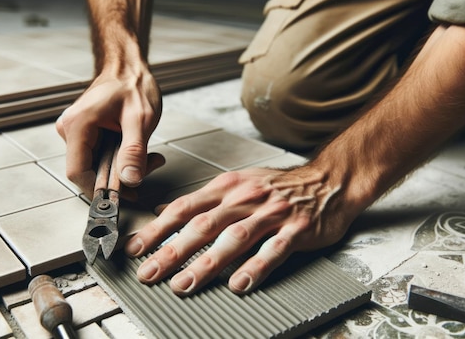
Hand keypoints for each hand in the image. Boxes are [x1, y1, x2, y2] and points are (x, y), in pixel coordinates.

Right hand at [56, 70, 164, 196]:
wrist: (129, 68)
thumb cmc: (133, 85)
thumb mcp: (140, 119)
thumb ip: (134, 151)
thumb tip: (130, 181)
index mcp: (78, 125)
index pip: (78, 172)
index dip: (100, 189)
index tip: (125, 196)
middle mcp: (71, 130)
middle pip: (89, 171)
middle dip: (121, 177)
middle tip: (150, 166)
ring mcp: (77, 133)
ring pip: (97, 167)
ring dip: (125, 168)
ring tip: (150, 157)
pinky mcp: (86, 135)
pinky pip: (101, 158)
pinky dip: (122, 160)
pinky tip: (140, 151)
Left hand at [124, 165, 359, 295]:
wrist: (328, 180)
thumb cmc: (279, 186)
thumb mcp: (236, 184)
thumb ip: (201, 200)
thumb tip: (163, 209)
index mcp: (227, 188)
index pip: (184, 208)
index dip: (157, 229)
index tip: (136, 248)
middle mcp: (245, 199)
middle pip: (203, 226)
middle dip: (173, 251)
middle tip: (150, 273)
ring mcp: (271, 213)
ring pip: (234, 239)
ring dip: (207, 263)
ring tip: (185, 284)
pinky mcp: (296, 229)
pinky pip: (273, 249)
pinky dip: (256, 267)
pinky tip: (240, 284)